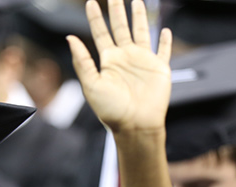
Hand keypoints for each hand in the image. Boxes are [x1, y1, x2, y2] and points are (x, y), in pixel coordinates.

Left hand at [67, 0, 172, 133]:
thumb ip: (82, 61)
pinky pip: (163, 51)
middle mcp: (125, 58)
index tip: (90, 2)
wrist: (135, 126)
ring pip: (141, 32)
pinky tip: (165, 30)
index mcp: (108, 61)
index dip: (96, 17)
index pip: (100, 33)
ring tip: (137, 1)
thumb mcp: (91, 84)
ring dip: (140, 17)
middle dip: (117, 10)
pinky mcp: (159, 68)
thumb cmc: (111, 110)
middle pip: (120, 27)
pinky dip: (165, 41)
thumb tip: (70, 37)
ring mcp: (142, 62)